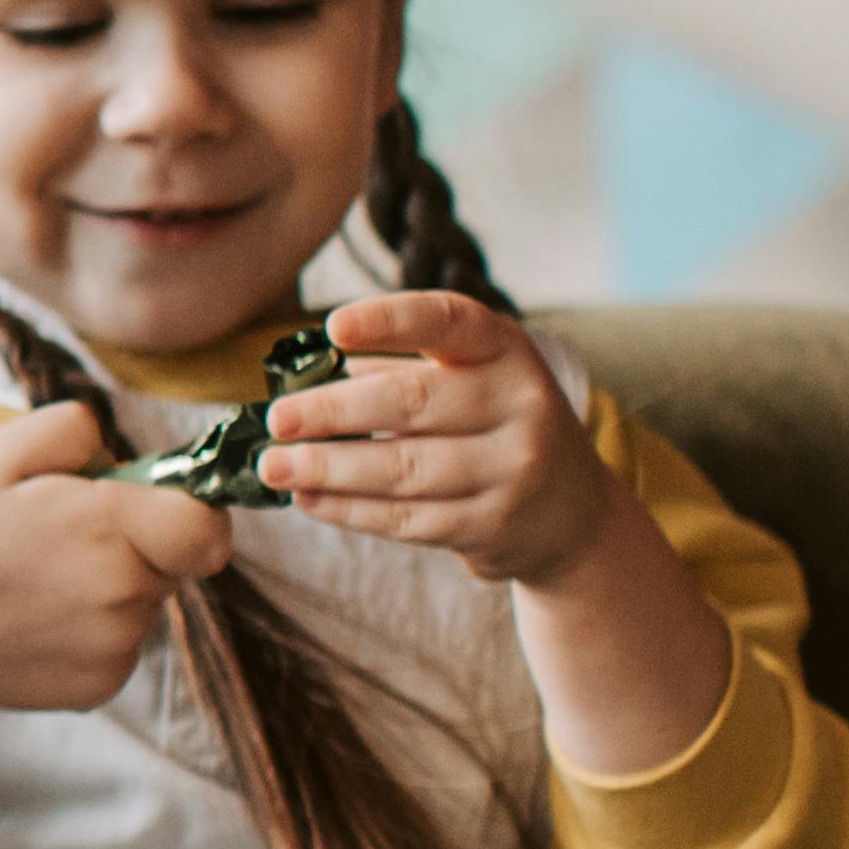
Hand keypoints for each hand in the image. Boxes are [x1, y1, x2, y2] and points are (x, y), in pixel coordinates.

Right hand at [0, 398, 235, 807]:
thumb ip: (72, 428)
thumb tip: (117, 446)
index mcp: (110, 529)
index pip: (209, 526)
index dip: (191, 510)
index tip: (152, 506)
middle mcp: (127, 594)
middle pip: (177, 560)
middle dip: (140, 542)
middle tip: (68, 537)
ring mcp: (118, 647)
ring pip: (148, 601)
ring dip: (114, 586)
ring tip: (41, 582)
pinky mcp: (104, 685)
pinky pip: (123, 643)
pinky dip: (93, 630)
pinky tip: (38, 620)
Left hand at [259, 290, 636, 588]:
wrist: (573, 513)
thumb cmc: (497, 426)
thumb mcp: (473, 379)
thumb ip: (401, 369)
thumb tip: (307, 375)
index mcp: (507, 351)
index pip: (449, 322)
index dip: (390, 322)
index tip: (333, 328)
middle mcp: (520, 405)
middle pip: (412, 405)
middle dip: (332, 413)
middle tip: (277, 420)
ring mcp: (511, 470)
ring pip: (402, 470)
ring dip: (327, 468)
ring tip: (275, 466)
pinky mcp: (492, 525)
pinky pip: (406, 518)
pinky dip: (349, 508)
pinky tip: (309, 497)